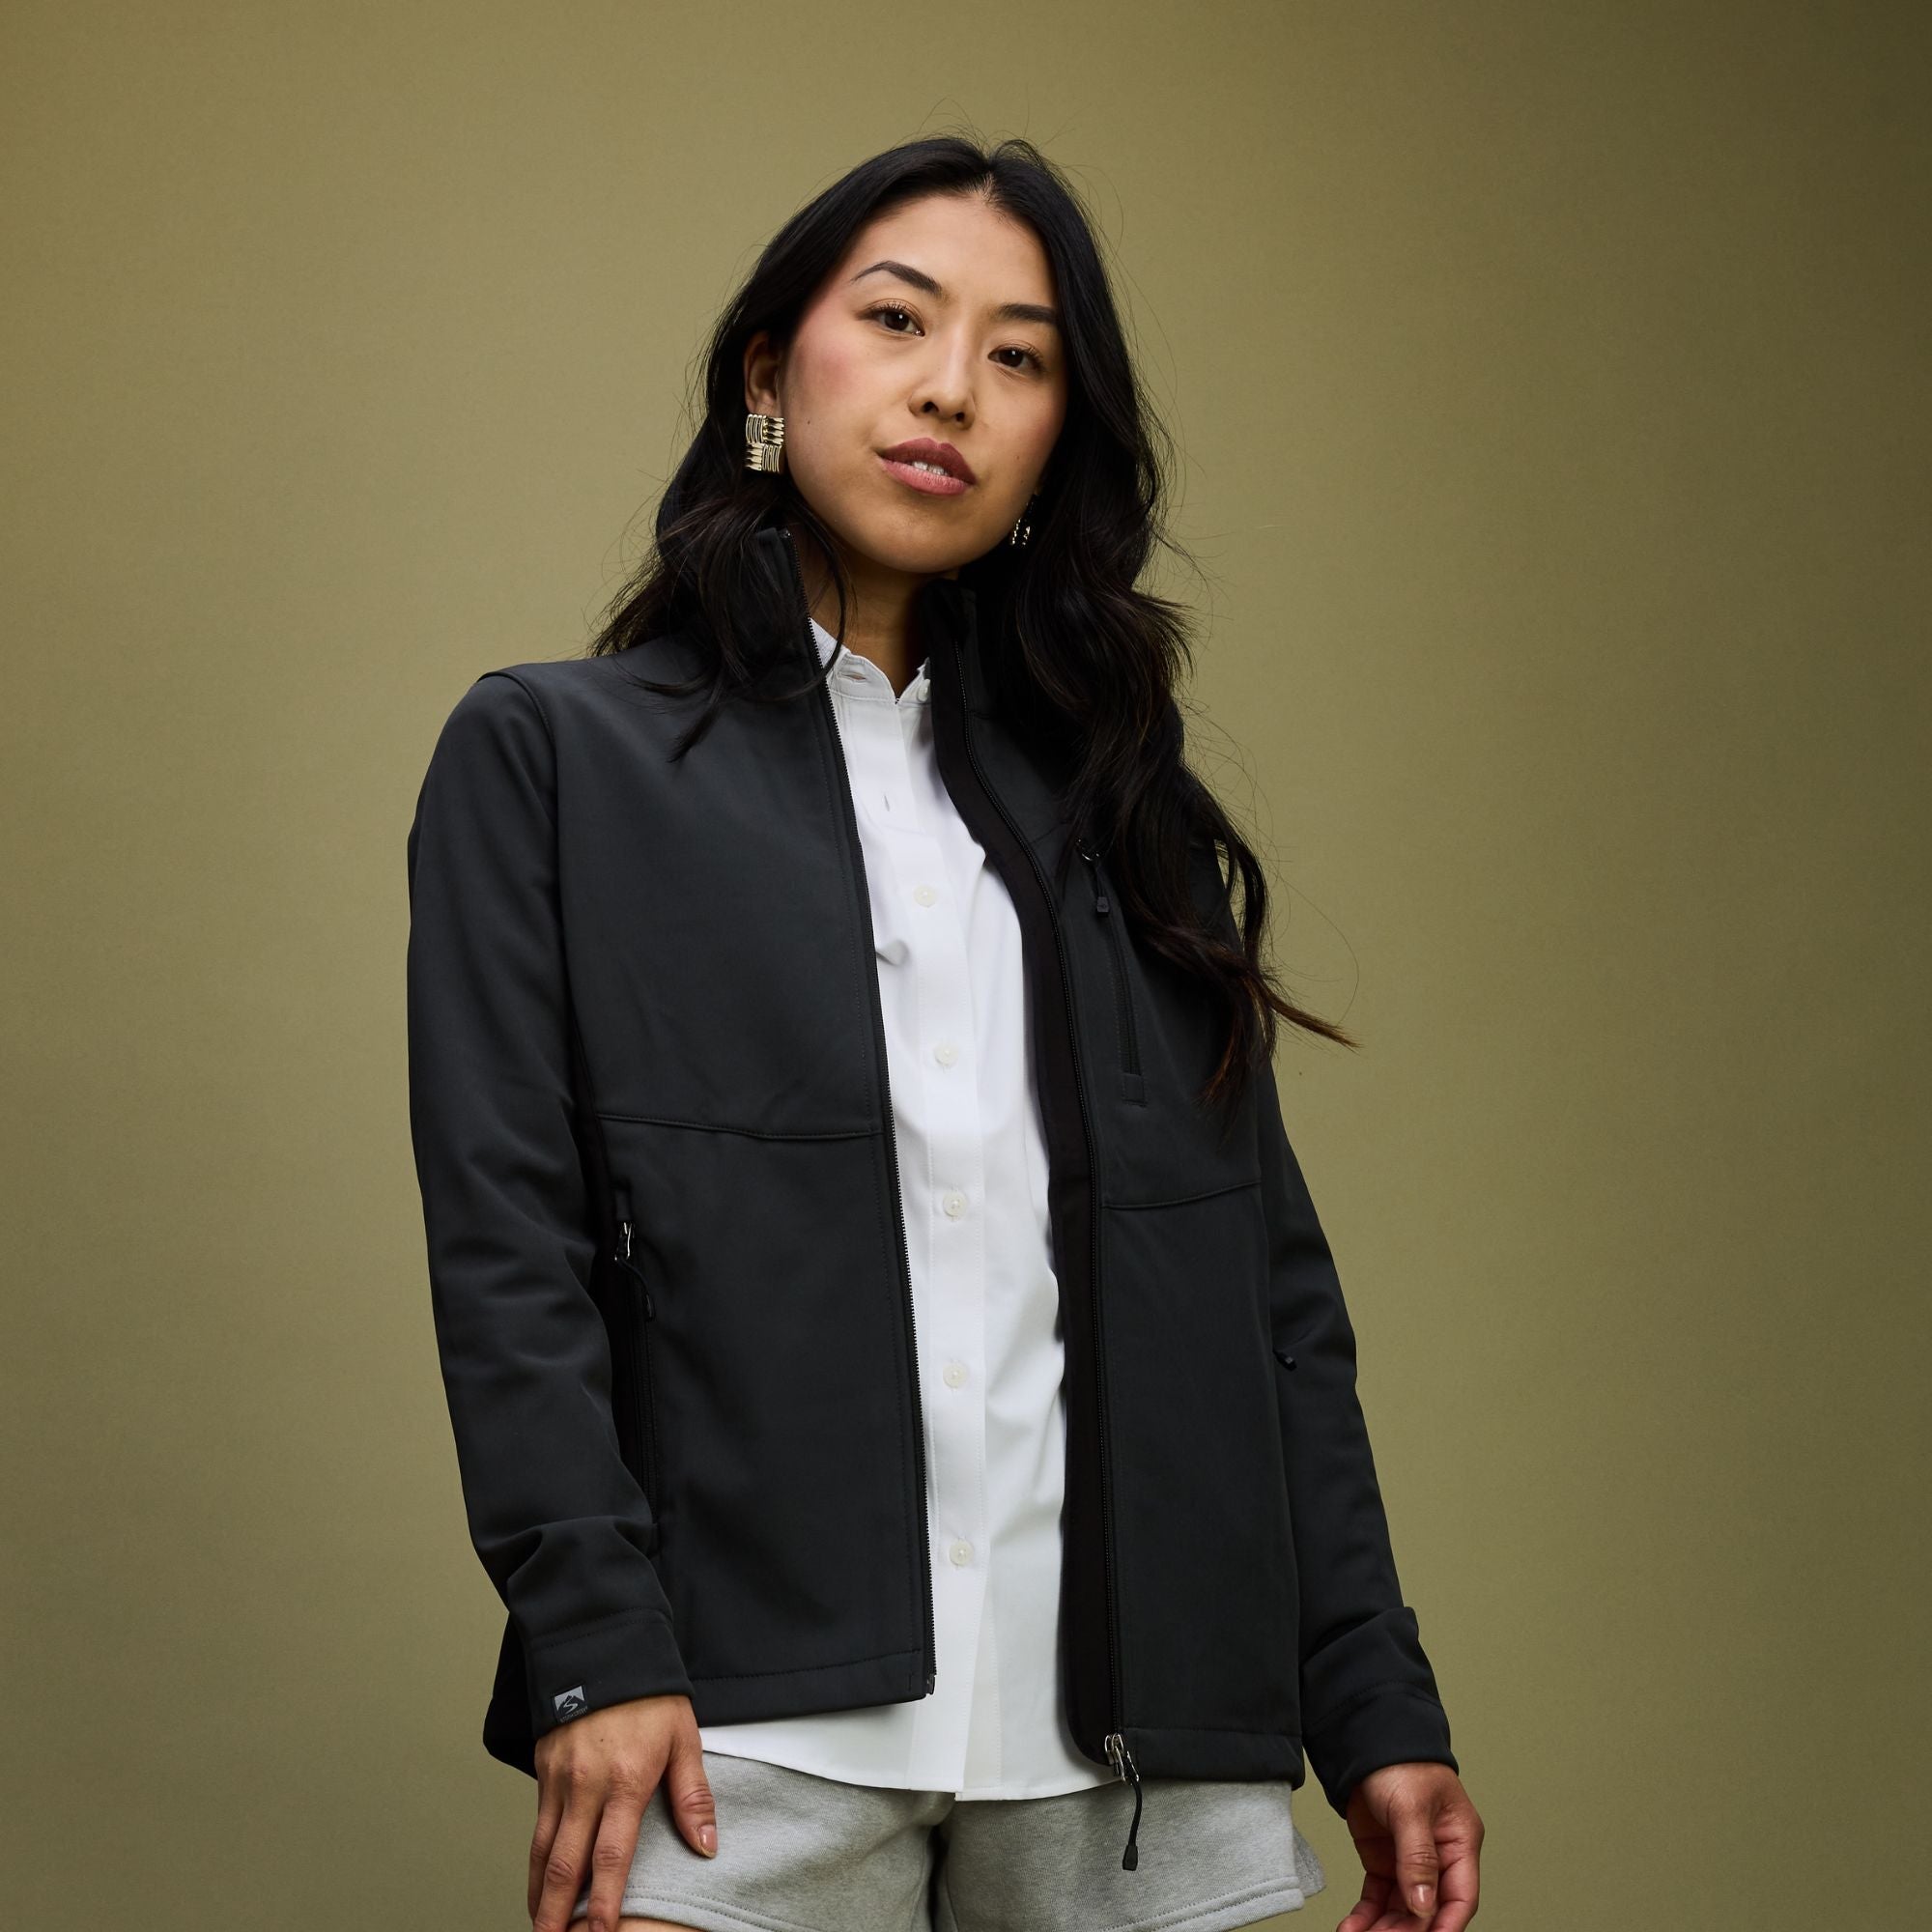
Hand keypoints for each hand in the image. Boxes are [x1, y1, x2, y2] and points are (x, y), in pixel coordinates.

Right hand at [528, 1692, 717, 1931]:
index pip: (612, 1855)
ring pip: (541, 1848)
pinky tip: (537, 1882)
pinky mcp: (543, 1768)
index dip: (604, 1901)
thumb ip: (692, 1796)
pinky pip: (535, 1824)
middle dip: (556, 1912)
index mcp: (626, 1779)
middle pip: (565, 1863)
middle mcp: (586, 1783)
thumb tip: (705, 1846)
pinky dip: (533, 1860)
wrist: (605, 1646)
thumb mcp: (684, 1738)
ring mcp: (559, 1777)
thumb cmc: (651, 1695)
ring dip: (538, 1893)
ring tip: (539, 1926)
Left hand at [1334, 1761, 1482, 1931]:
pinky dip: (1367, 1915)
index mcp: (1459, 1842)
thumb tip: (1424, 1905)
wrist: (1366, 1738)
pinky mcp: (1383, 1860)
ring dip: (1383, 1929)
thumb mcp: (1411, 1807)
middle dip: (1406, 1931)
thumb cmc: (1402, 1760)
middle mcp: (1438, 1856)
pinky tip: (1353, 1928)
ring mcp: (1409, 1861)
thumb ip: (1418, 1857)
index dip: (1445, 1925)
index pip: (1459, 1896)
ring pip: (1402, 1909)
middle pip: (1428, 1909)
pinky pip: (1378, 1897)